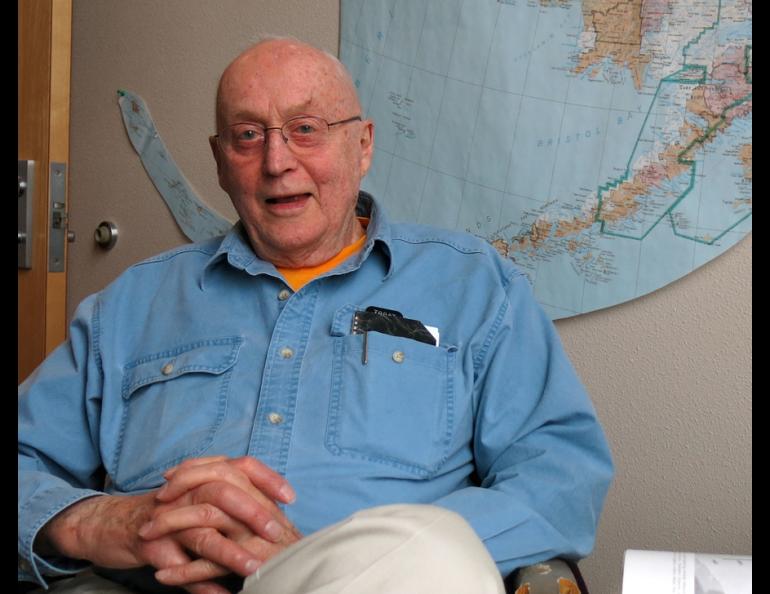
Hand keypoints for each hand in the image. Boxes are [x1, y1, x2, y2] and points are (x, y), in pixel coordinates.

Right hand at [38, 456, 298, 593]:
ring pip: (202, 532)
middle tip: (276, 532)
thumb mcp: (201, 501)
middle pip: (224, 492)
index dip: (267, 478)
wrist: (111, 524)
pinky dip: (199, 582)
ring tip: (253, 568)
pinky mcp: (151, 544)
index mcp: (204, 478)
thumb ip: (233, 505)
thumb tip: (276, 519)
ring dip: (230, 553)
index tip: (290, 497)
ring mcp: (168, 518)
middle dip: (253, 512)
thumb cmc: (167, 514)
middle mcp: (187, 492)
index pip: (241, 466)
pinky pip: (178, 564)